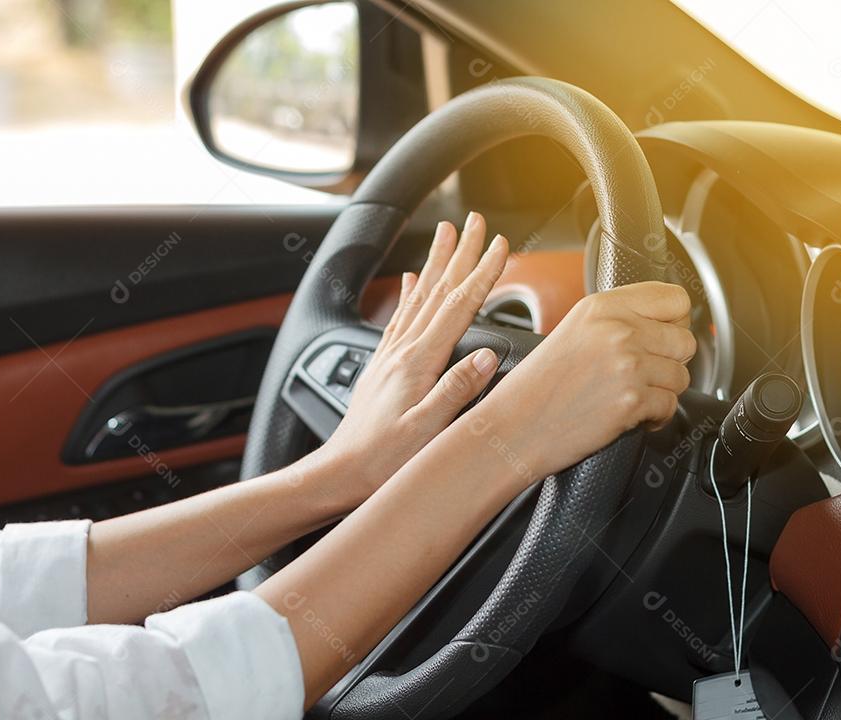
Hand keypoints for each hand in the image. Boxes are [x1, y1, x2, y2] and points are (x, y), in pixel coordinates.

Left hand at [317, 211, 509, 504]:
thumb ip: (456, 391)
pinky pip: (400, 318)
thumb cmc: (383, 460)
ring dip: (436, 263)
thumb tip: (485, 357)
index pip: (458, 306)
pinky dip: (409, 293)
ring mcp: (391, 356)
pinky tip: (409, 280)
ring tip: (446, 234)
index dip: (481, 273)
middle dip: (460, 252)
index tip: (499, 245)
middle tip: (475, 221)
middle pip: (438, 290)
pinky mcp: (384, 366)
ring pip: (419, 297)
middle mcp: (402, 351)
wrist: (341, 473)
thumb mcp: (427, 431)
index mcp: (418, 362)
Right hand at [469, 281, 695, 484]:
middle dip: (670, 362)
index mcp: (602, 307)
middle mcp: (617, 330)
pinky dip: (655, 416)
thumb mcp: (574, 331)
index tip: (663, 337)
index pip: (676, 299)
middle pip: (685, 341)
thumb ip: (617, 320)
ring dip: (663, 391)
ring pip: (681, 376)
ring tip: (631, 395)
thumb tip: (664, 327)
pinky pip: (670, 406)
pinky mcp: (631, 400)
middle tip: (644, 374)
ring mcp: (626, 365)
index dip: (675, 322)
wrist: (515, 425)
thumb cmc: (538, 385)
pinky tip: (629, 414)